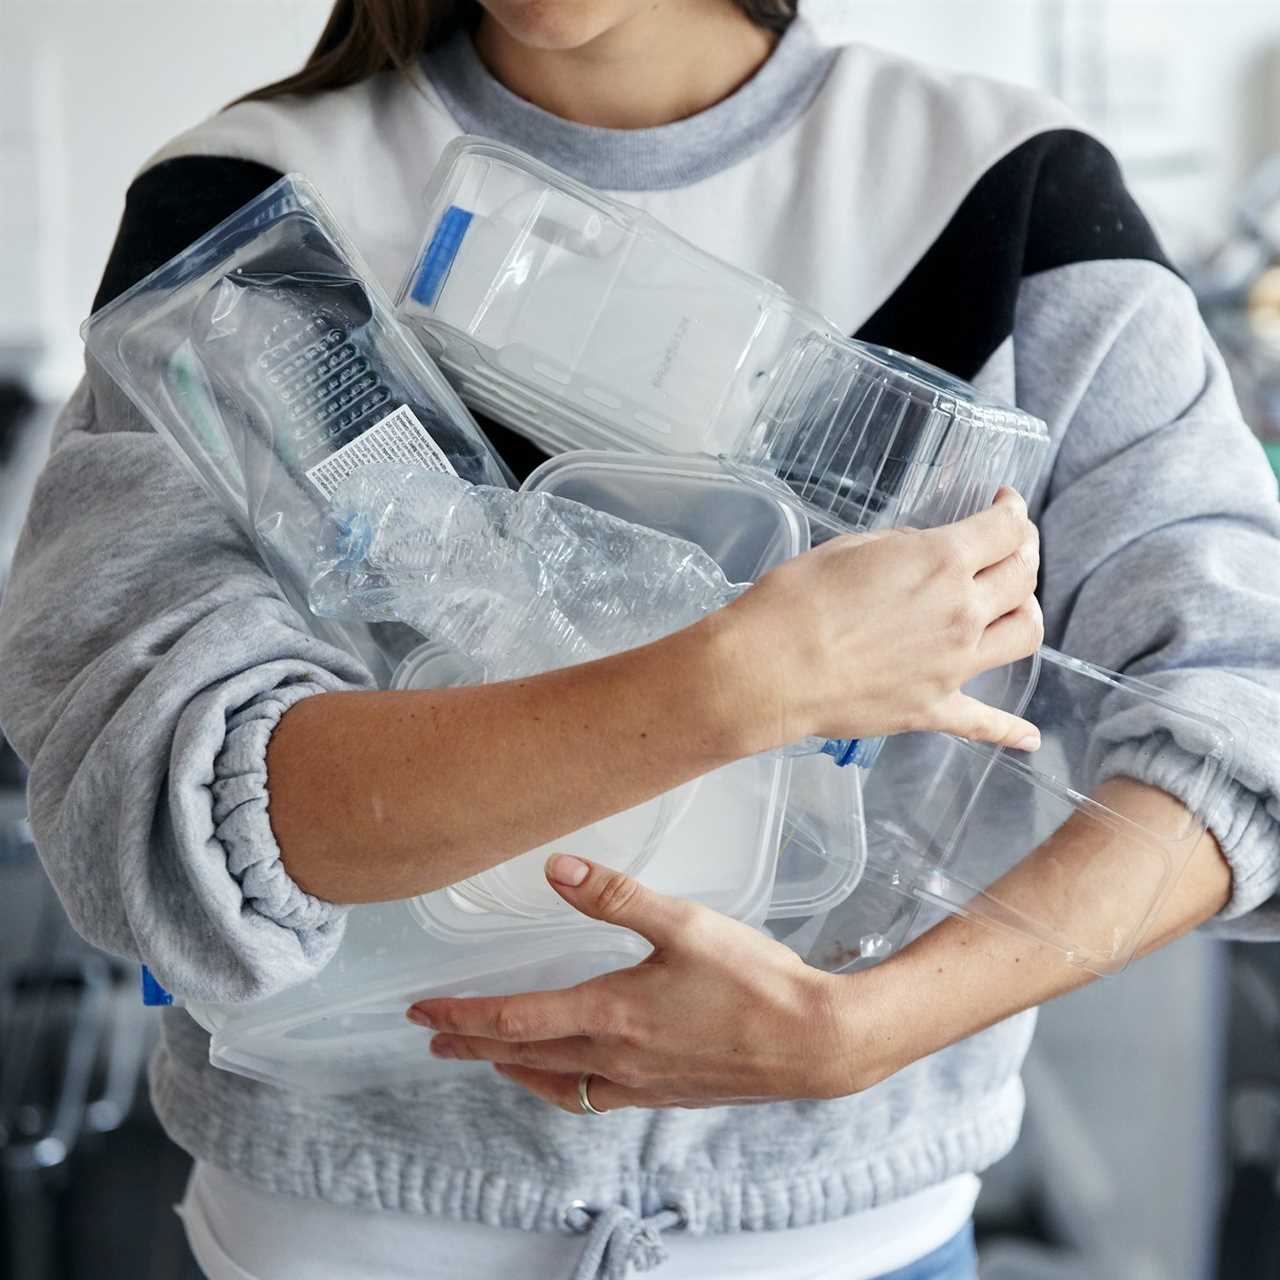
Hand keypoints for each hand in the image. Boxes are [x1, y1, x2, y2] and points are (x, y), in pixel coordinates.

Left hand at [407, 855, 890, 1112]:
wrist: (813, 1042)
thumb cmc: (753, 981)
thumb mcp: (684, 924)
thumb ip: (615, 897)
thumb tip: (555, 868)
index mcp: (611, 1014)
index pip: (514, 1019)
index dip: (462, 1014)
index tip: (422, 1011)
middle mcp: (615, 1058)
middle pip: (522, 1055)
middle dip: (472, 1044)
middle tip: (432, 1037)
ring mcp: (640, 1084)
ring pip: (555, 1084)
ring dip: (511, 1068)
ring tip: (487, 1058)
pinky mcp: (664, 1094)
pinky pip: (592, 1097)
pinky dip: (560, 1085)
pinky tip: (567, 1075)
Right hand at [719, 487, 1042, 749]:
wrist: (770, 669)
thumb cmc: (796, 601)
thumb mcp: (851, 548)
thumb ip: (901, 548)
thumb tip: (920, 556)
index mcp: (942, 563)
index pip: (1006, 530)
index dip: (1014, 511)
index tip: (1006, 505)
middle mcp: (961, 612)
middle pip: (1023, 577)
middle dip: (1024, 552)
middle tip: (1010, 546)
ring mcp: (953, 665)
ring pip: (1024, 636)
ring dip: (1028, 613)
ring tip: (1015, 607)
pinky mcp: (933, 708)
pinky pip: (985, 722)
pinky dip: (1011, 730)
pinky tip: (1029, 738)